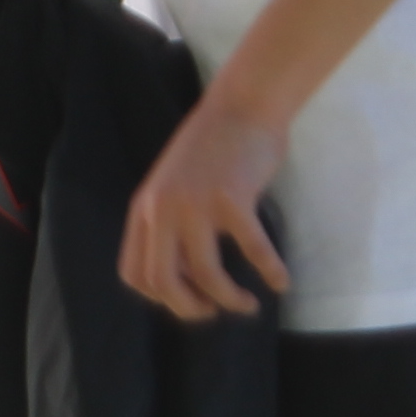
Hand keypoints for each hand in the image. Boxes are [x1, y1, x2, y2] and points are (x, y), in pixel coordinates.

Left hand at [120, 93, 294, 320]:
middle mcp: (162, 207)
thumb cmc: (212, 148)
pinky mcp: (231, 197)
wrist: (240, 105)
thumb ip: (170, 223)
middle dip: (189, 309)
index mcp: (144, 207)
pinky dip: (270, 271)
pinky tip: (281, 281)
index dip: (160, 298)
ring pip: (205, 273)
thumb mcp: (173, 186)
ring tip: (247, 304)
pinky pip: (253, 249)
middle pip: (162, 281)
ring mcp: (195, 202)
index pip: (134, 273)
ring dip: (229, 299)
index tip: (190, 299)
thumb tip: (185, 275)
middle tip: (214, 311)